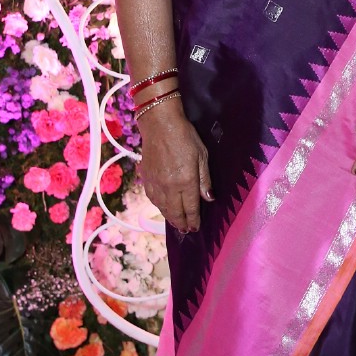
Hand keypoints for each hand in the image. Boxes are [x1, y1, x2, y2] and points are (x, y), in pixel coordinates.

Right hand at [137, 100, 211, 232]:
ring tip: (176, 224)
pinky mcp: (146, 179)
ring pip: (163, 208)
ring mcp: (156, 184)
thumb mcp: (202, 155)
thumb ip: (204, 179)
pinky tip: (163, 209)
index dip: (194, 219)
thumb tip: (209, 198)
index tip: (196, 228)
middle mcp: (170, 187)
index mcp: (186, 181)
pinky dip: (159, 207)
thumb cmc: (185, 137)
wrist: (159, 125)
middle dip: (182, 223)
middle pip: (175, 212)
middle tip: (186, 231)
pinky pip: (153, 199)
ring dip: (170, 218)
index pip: (191, 207)